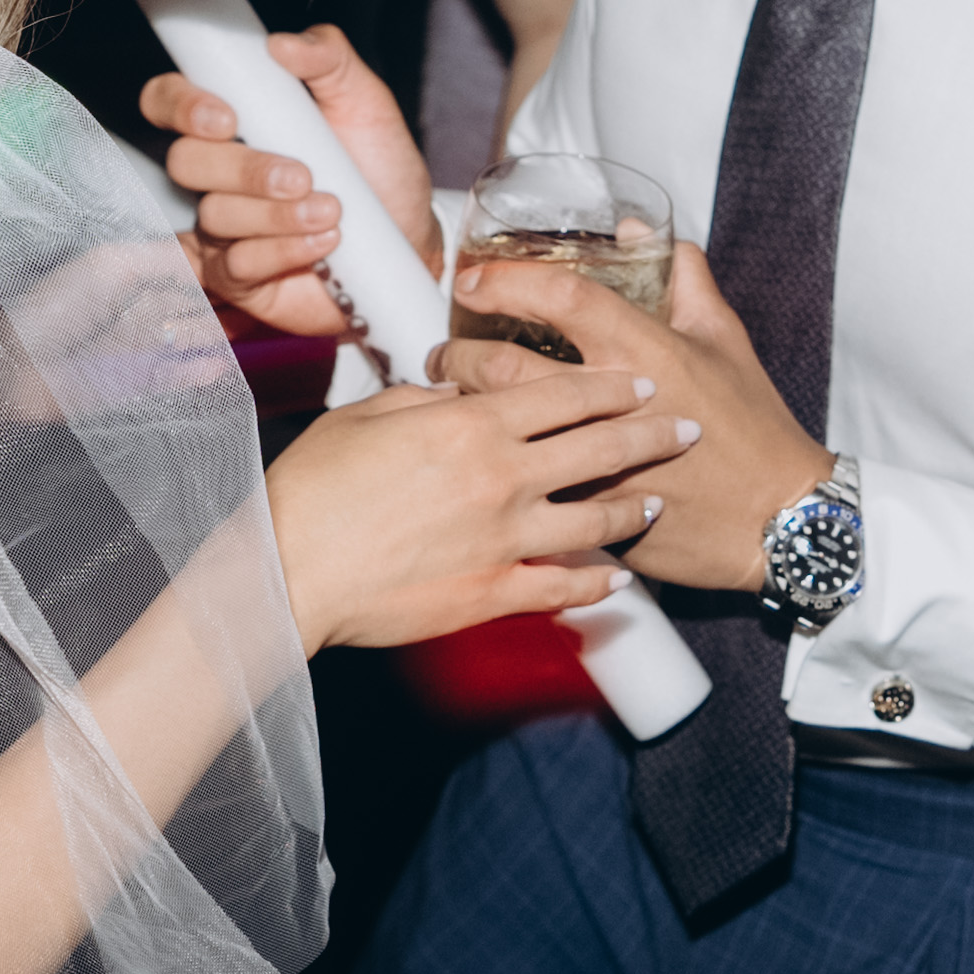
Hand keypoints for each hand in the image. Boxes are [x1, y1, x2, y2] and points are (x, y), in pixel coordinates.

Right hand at [144, 26, 434, 342]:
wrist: (410, 238)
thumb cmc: (379, 169)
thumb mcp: (366, 102)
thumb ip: (328, 58)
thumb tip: (282, 43)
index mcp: (236, 121)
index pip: (168, 100)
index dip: (180, 104)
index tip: (226, 117)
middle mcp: (219, 172)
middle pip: (184, 162)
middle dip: (245, 170)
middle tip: (302, 176)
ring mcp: (223, 226)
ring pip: (215, 215)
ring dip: (277, 215)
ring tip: (332, 212)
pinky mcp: (239, 275)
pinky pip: (235, 265)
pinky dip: (282, 252)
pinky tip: (324, 243)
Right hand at [263, 361, 694, 651]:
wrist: (290, 570)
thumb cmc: (314, 489)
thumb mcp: (368, 416)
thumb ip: (426, 401)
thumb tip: (458, 393)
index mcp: (472, 425)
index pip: (565, 394)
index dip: (611, 385)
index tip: (640, 380)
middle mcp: (503, 477)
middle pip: (601, 448)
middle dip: (651, 434)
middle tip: (683, 427)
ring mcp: (505, 539)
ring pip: (598, 519)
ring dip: (636, 507)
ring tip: (657, 499)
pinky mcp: (494, 593)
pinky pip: (565, 586)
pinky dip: (597, 581)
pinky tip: (616, 578)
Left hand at [432, 242, 814, 592]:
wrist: (776, 518)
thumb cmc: (754, 427)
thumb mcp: (725, 338)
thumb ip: (683, 278)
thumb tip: (643, 236)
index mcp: (646, 351)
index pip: (561, 295)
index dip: (507, 279)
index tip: (474, 280)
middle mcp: (615, 402)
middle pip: (504, 363)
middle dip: (457, 350)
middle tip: (444, 348)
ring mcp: (598, 461)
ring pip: (503, 426)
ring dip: (464, 405)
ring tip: (450, 396)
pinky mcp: (591, 510)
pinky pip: (523, 480)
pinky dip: (494, 462)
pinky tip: (479, 454)